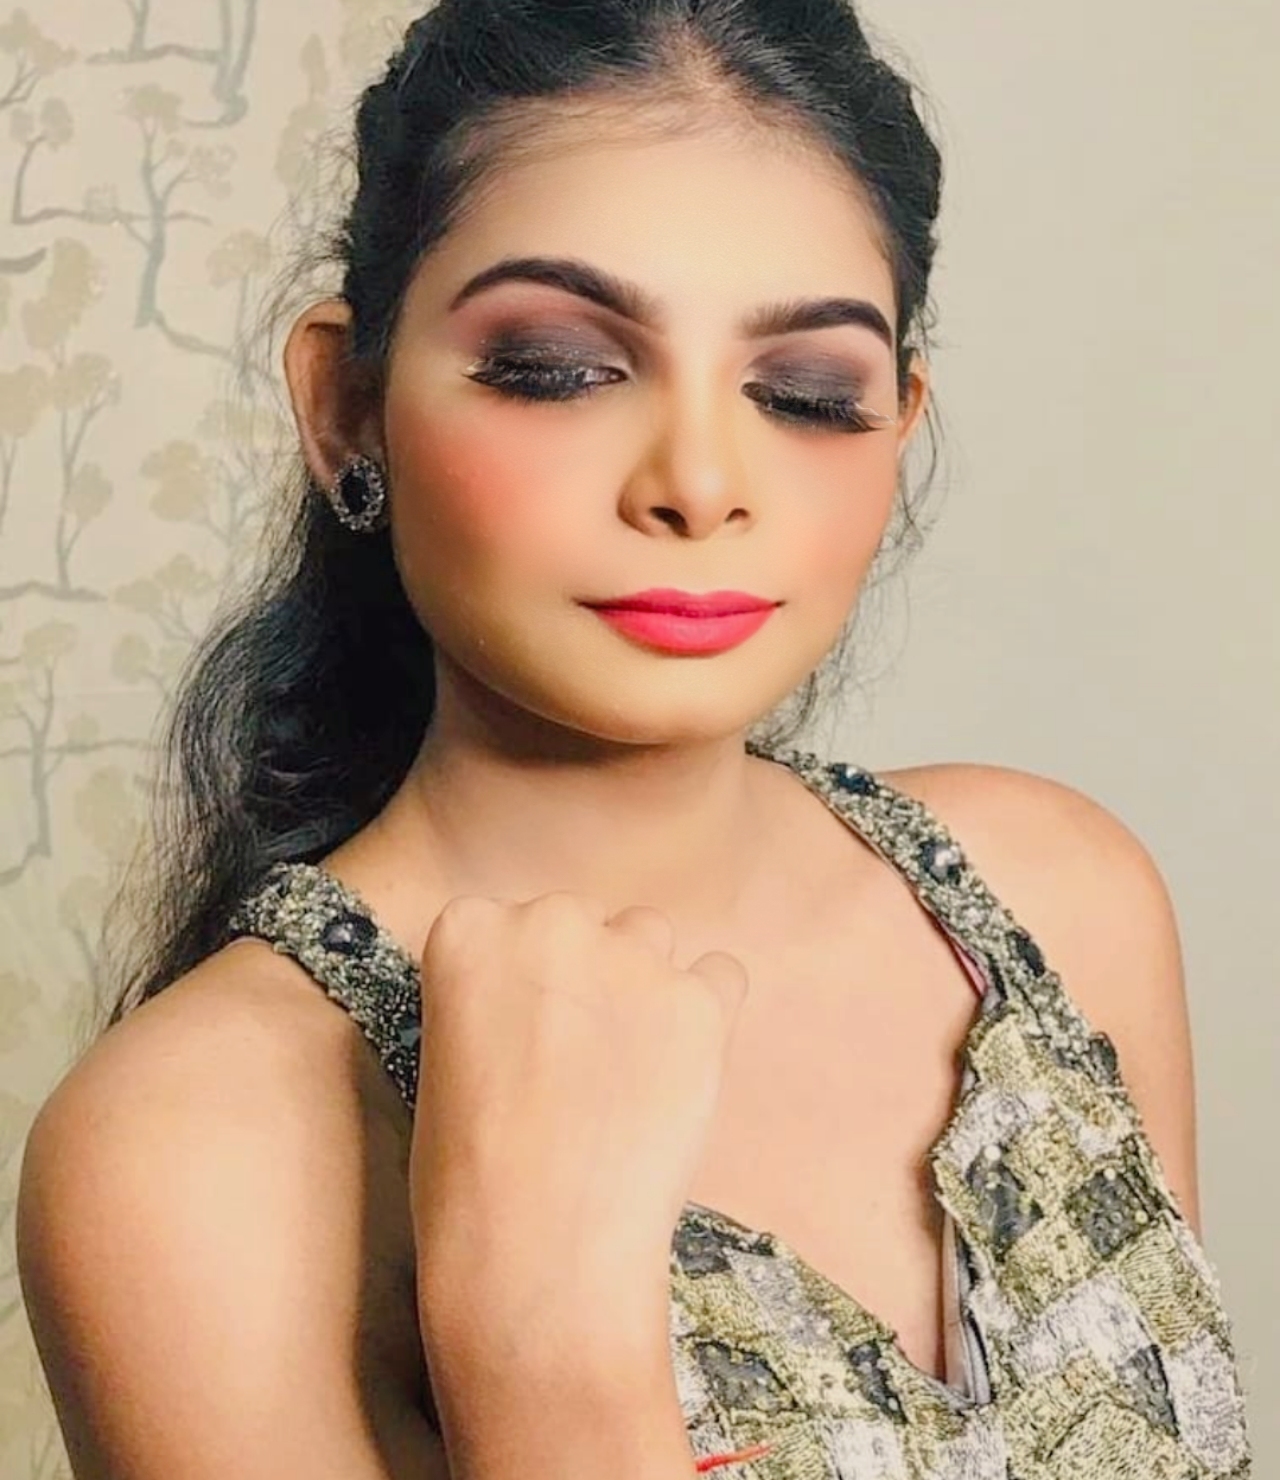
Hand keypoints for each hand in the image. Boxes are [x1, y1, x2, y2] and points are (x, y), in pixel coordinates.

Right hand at [408, 891, 749, 1345]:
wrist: (539, 1256)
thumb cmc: (467, 1180)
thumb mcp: (447, 1059)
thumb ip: (496, 1000)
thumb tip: (550, 997)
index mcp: (470, 930)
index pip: (506, 923)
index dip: (522, 984)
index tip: (521, 1034)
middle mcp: (551, 921)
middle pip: (582, 924)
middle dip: (583, 977)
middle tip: (578, 1060)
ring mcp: (632, 957)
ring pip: (649, 940)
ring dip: (643, 988)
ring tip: (632, 1070)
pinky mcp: (700, 1002)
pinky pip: (719, 977)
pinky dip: (708, 1014)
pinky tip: (684, 1070)